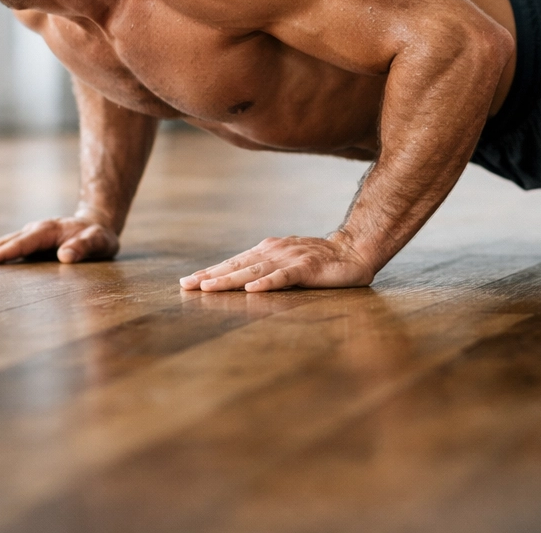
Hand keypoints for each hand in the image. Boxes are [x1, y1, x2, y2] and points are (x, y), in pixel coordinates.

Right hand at [0, 210, 119, 264]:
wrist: (98, 224)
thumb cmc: (100, 236)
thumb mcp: (99, 241)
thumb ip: (84, 247)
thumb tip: (65, 256)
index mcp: (47, 231)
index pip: (21, 244)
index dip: (2, 253)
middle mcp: (35, 231)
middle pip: (6, 241)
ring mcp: (31, 236)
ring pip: (4, 243)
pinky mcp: (31, 243)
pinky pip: (9, 248)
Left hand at [179, 234, 375, 291]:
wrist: (353, 251)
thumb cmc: (319, 261)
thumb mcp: (286, 263)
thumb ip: (266, 268)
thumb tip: (239, 282)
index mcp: (267, 250)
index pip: (234, 262)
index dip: (210, 271)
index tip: (187, 282)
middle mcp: (274, 251)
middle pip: (237, 265)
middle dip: (210, 276)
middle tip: (186, 285)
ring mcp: (290, 258)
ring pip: (254, 271)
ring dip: (229, 280)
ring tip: (208, 288)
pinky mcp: (306, 268)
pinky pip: (284, 277)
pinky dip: (267, 283)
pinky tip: (252, 290)